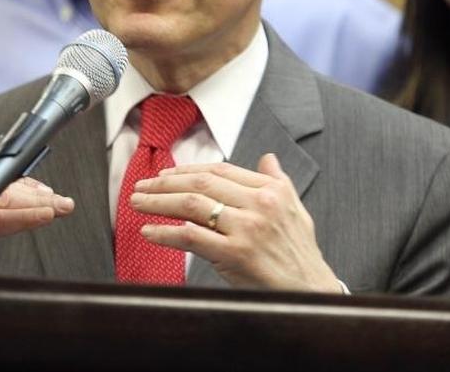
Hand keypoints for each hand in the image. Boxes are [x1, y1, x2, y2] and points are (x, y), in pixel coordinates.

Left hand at [131, 153, 339, 291]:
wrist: (311, 291)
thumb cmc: (300, 254)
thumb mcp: (296, 210)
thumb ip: (278, 181)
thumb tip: (268, 158)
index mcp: (271, 190)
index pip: (220, 170)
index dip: (188, 170)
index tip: (165, 174)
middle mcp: (259, 204)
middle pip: (201, 183)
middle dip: (165, 183)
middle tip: (141, 186)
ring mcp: (246, 228)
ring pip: (191, 205)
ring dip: (158, 202)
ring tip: (137, 203)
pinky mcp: (235, 254)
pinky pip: (190, 236)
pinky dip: (165, 233)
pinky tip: (148, 231)